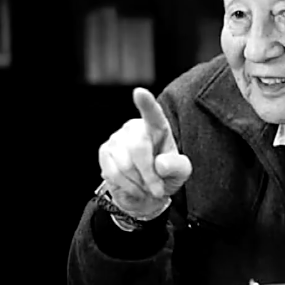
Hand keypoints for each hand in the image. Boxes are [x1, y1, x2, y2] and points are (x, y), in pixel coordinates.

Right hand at [98, 88, 192, 217]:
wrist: (146, 191)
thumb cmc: (165, 175)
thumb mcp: (180, 172)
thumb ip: (176, 166)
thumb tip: (160, 164)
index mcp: (157, 127)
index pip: (153, 114)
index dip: (146, 104)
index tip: (139, 93)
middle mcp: (134, 128)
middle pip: (138, 149)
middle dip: (149, 174)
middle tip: (158, 190)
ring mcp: (117, 138)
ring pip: (125, 165)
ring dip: (139, 183)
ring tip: (147, 188)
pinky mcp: (104, 152)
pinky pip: (113, 173)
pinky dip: (127, 186)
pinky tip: (135, 189)